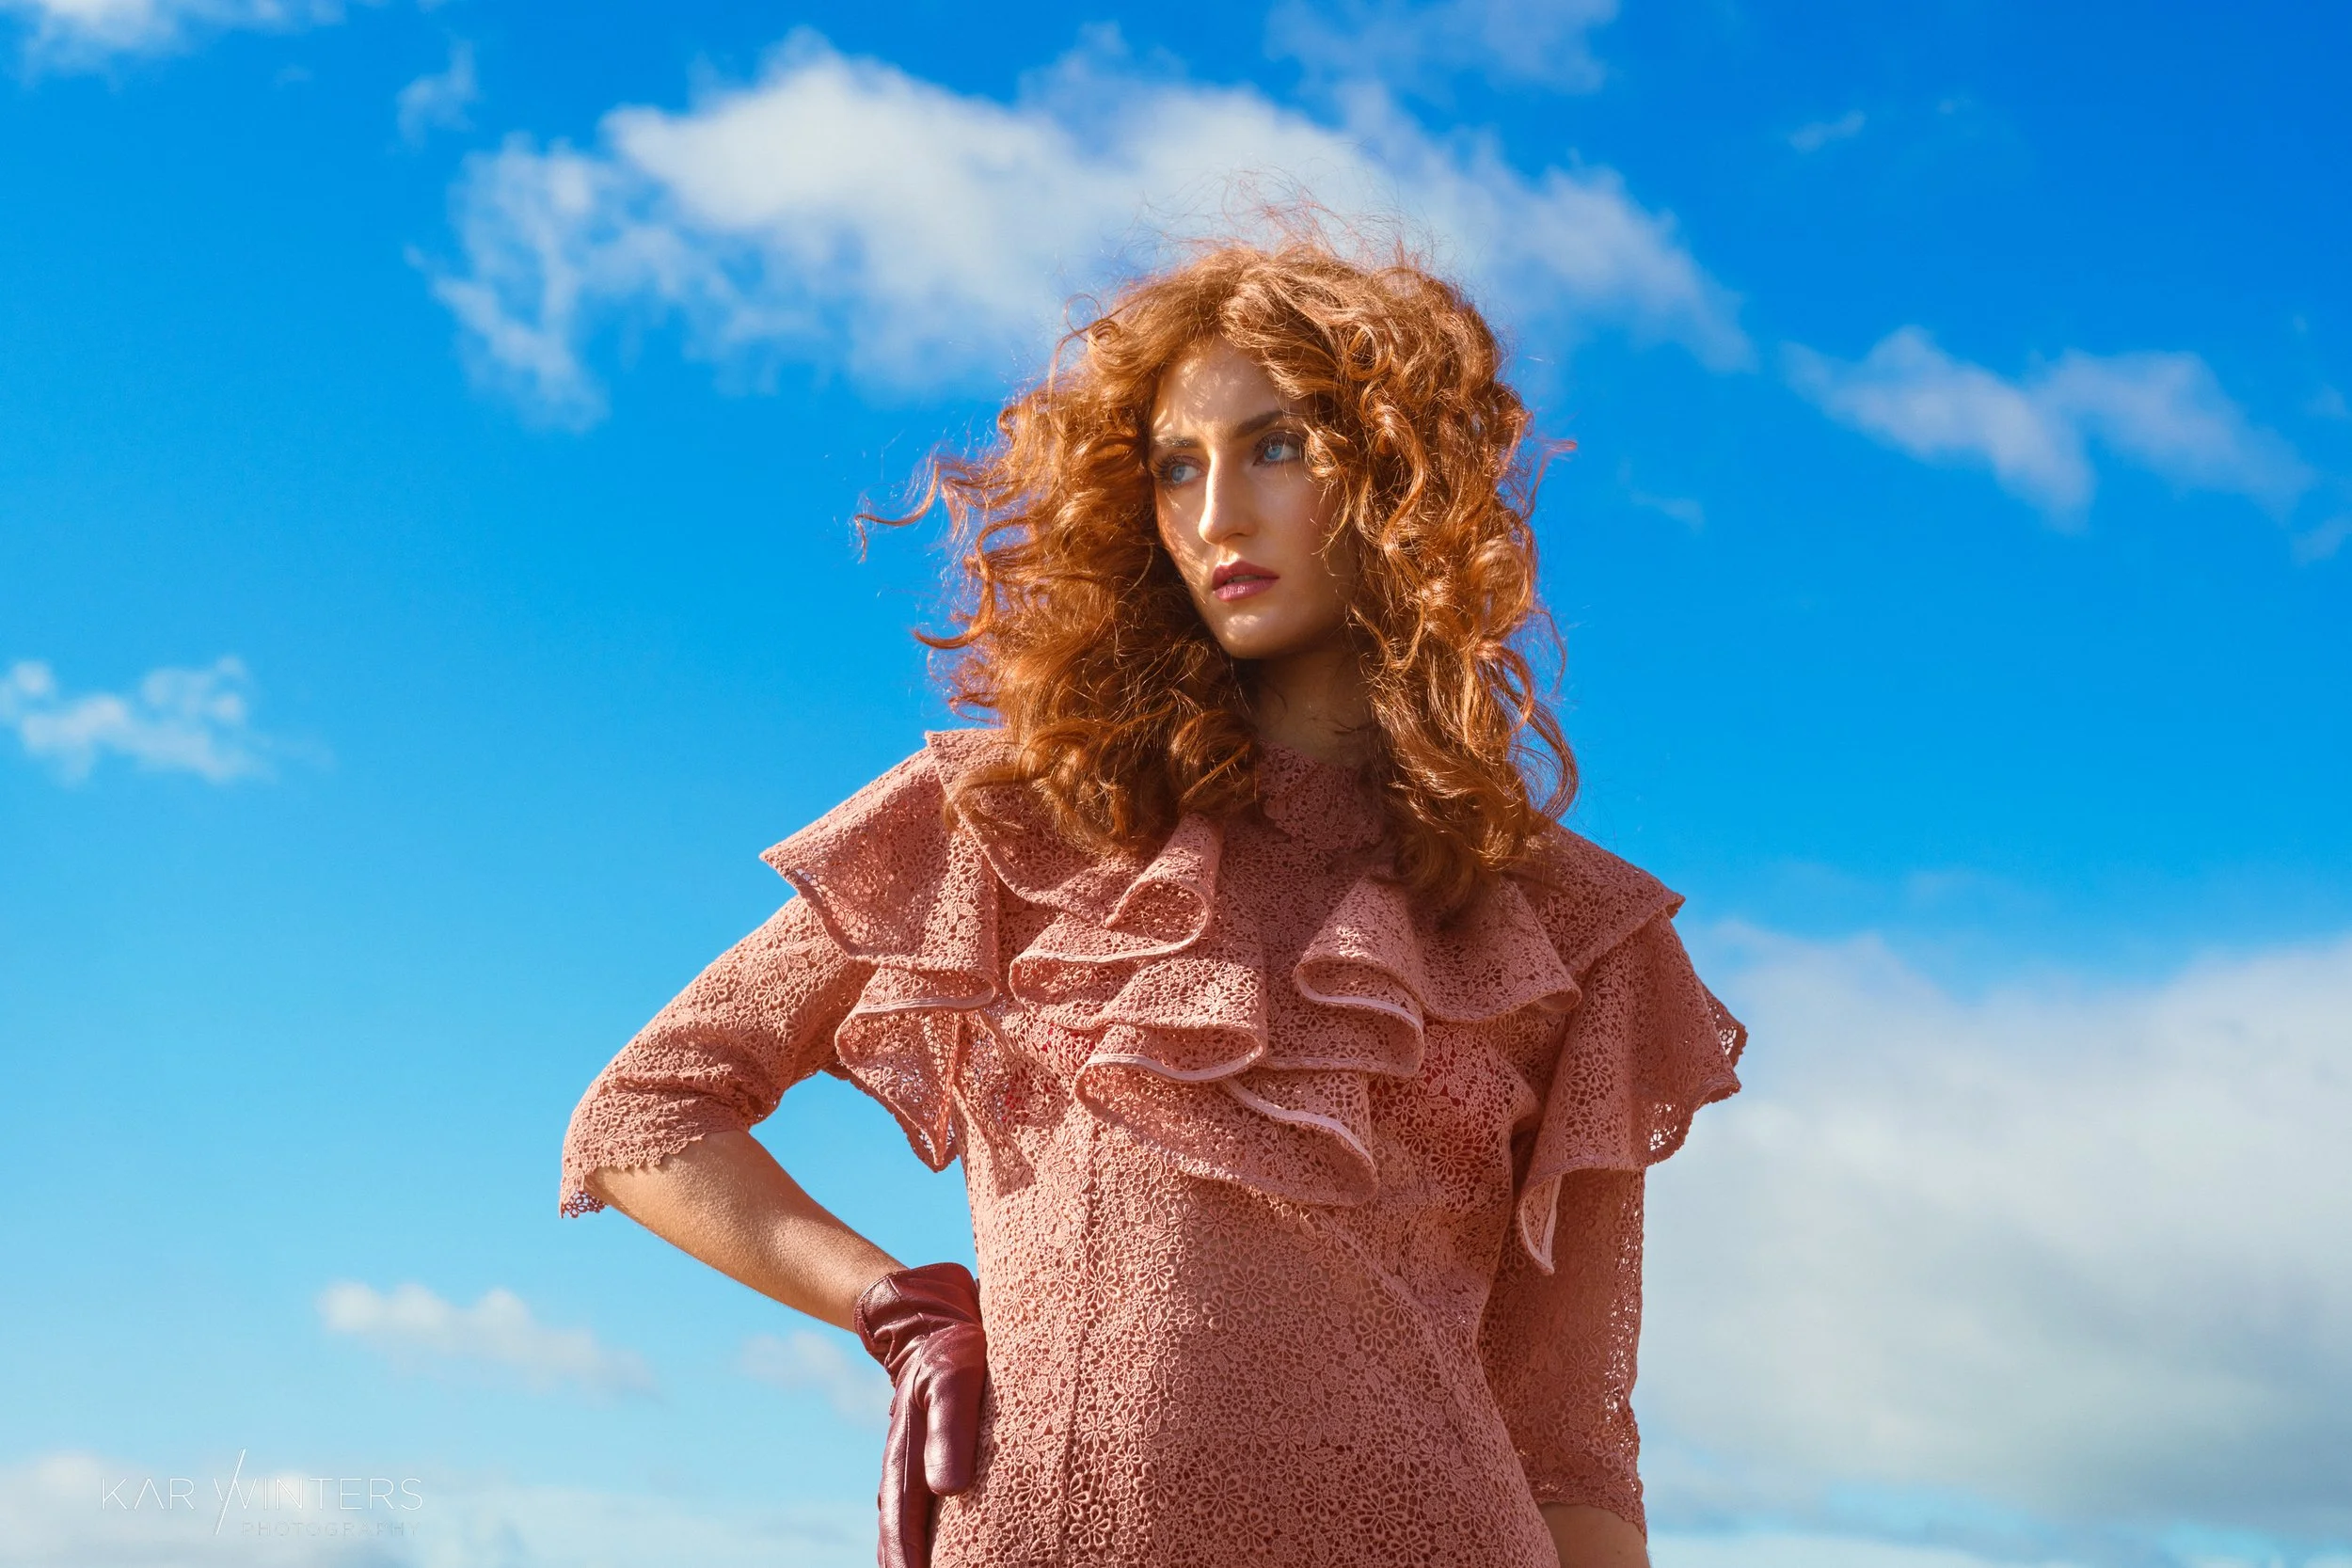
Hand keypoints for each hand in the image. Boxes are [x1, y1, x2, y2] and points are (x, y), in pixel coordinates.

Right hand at [854, 1262, 988, 1567]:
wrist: (934, 1308)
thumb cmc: (951, 1341)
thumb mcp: (954, 1378)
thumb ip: (950, 1429)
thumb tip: (950, 1489)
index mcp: (907, 1456)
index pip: (903, 1524)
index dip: (907, 1559)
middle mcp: (906, 1464)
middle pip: (898, 1529)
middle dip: (903, 1563)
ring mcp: (915, 1456)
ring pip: (907, 1517)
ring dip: (909, 1550)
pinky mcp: (932, 1446)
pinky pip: (923, 1500)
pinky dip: (922, 1529)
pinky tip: (933, 1544)